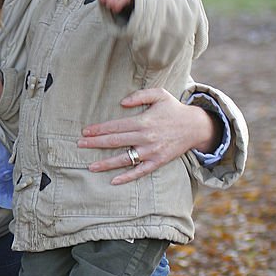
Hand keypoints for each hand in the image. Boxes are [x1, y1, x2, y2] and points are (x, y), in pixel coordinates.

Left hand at [78, 87, 219, 183]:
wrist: (196, 126)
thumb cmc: (174, 109)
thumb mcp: (159, 94)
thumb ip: (140, 95)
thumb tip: (121, 102)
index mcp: (143, 121)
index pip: (115, 126)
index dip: (99, 129)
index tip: (85, 132)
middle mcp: (145, 137)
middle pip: (115, 142)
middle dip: (95, 143)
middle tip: (79, 145)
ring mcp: (151, 151)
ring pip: (124, 159)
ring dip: (106, 163)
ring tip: (90, 166)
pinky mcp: (158, 162)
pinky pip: (140, 171)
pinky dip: (127, 177)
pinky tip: (113, 181)